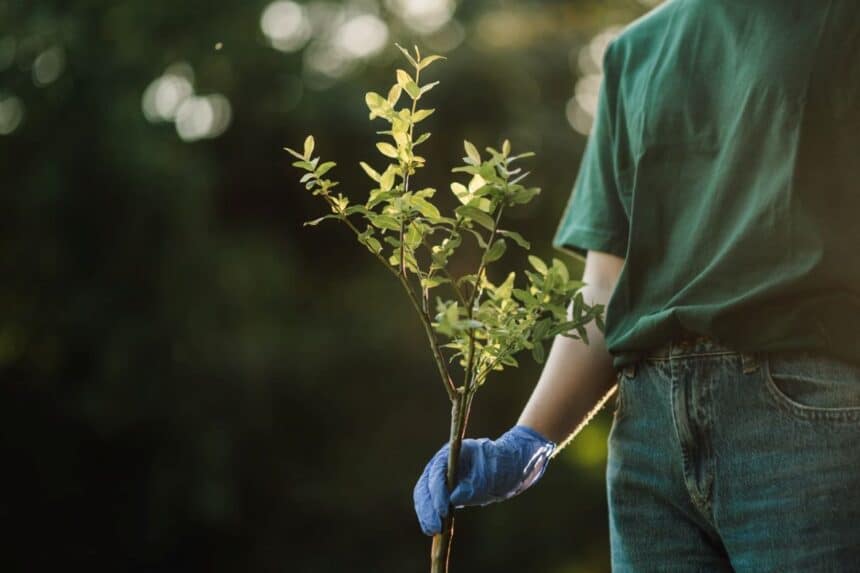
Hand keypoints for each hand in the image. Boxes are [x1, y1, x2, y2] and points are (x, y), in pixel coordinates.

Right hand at [412, 424, 556, 535]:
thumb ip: (474, 485)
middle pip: (426, 484)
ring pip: (424, 495)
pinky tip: (432, 530)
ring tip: (432, 531)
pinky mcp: (441, 489)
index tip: (443, 511)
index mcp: (453, 452)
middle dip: (428, 507)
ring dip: (426, 514)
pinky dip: (429, 515)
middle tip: (435, 528)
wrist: (504, 467)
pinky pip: (429, 502)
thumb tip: (453, 500)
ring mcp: (439, 475)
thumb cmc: (499, 466)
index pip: (437, 471)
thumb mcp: (490, 474)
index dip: (437, 492)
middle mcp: (441, 463)